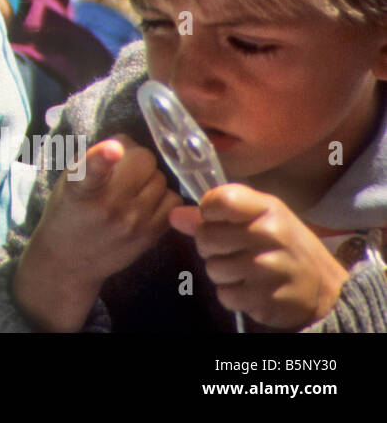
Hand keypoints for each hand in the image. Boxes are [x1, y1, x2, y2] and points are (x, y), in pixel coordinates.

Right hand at [13, 135, 181, 331]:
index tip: (113, 149)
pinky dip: (162, 196)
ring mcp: (133, 223)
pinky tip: (146, 201)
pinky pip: (173, 201)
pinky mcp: (150, 236)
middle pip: (144, 160)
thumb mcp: (68, 182)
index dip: (103, 156)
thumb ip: (95, 159)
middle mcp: (108, 207)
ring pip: (161, 179)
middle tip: (123, 169)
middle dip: (135, 159)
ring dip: (149, 178)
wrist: (68, 261)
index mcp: (80, 190)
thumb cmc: (67, 213)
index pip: (92, 170)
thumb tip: (128, 144)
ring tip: (132, 188)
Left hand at [169, 184, 348, 328]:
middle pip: (206, 236)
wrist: (325, 287)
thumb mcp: (258, 220)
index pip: (220, 200)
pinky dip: (233, 294)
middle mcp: (270, 234)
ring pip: (212, 268)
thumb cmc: (284, 246)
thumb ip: (215, 216)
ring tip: (244, 270)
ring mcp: (268, 268)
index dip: (208, 211)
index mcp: (267, 208)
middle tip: (230, 250)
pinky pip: (225, 294)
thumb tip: (174, 215)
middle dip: (210, 246)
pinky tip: (251, 288)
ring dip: (222, 272)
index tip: (217, 219)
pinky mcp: (266, 298)